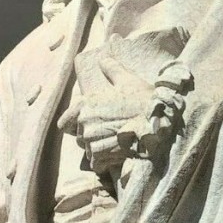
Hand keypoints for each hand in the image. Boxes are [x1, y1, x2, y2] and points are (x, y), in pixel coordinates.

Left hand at [58, 51, 190, 172]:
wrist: (158, 123)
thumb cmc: (143, 100)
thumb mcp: (128, 80)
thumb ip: (112, 69)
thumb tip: (103, 58)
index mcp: (86, 105)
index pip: (64, 123)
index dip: (73, 125)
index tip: (86, 126)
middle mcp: (85, 123)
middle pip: (80, 137)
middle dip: (92, 137)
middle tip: (110, 133)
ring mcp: (92, 141)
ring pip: (88, 151)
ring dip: (99, 150)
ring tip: (116, 144)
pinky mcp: (101, 156)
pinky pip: (96, 164)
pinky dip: (104, 163)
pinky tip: (117, 156)